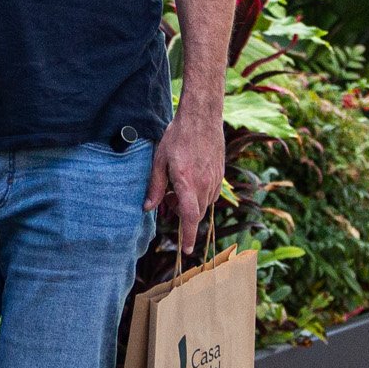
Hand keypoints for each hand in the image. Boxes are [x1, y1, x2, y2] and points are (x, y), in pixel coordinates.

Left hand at [145, 104, 224, 251]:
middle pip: (196, 214)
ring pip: (204, 204)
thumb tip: (148, 208)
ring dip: (191, 204)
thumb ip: (155, 187)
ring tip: (178, 186)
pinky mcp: (220, 174)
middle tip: (168, 199)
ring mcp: (215, 179)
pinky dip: (200, 194)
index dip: (188, 236)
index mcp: (187, 182)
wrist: (202, 117)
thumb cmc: (177, 136)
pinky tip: (190, 179)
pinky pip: (210, 194)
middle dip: (183, 215)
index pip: (190, 217)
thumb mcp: (159, 160)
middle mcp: (204, 183)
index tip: (187, 250)